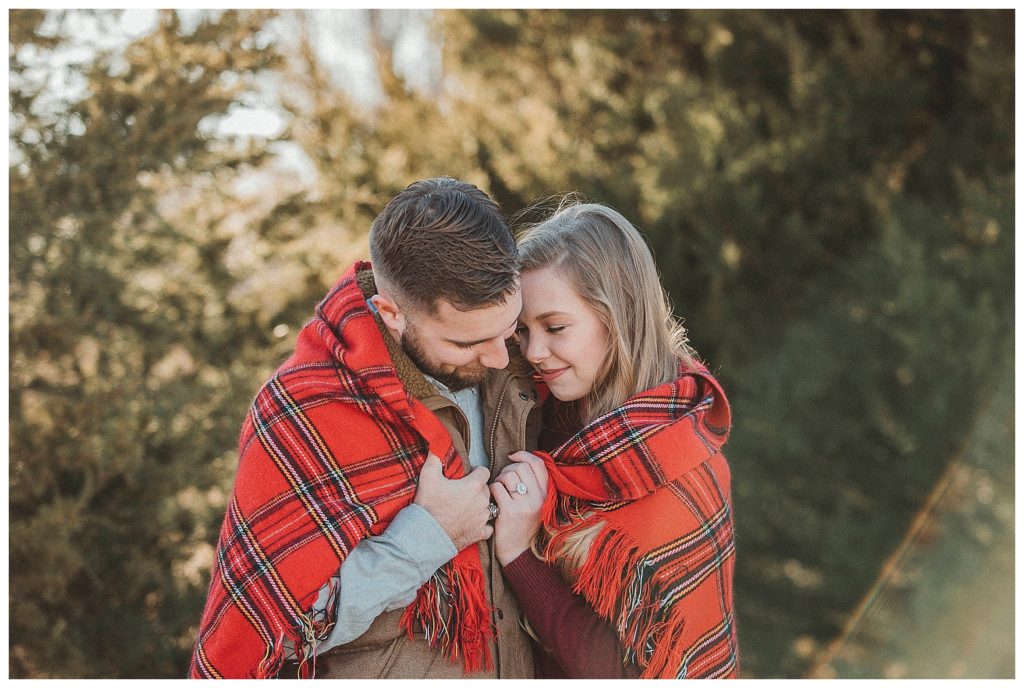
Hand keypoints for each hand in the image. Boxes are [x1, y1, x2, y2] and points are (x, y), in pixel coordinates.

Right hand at [414, 452, 492, 551]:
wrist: (426, 536)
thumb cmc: (428, 506)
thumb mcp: (428, 477)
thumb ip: (435, 458)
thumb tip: (437, 445)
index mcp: (473, 485)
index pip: (484, 471)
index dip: (476, 472)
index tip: (468, 475)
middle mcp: (482, 501)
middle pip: (487, 489)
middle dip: (478, 489)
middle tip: (464, 492)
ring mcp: (483, 518)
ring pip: (489, 507)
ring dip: (481, 506)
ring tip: (467, 508)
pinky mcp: (481, 533)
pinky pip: (488, 526)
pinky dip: (482, 525)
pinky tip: (472, 523)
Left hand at [489, 451, 549, 565]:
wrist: (518, 552)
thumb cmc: (523, 524)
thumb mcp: (536, 504)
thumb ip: (533, 485)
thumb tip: (518, 460)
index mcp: (546, 494)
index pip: (538, 464)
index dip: (523, 455)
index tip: (512, 456)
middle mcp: (538, 498)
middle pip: (520, 467)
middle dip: (507, 470)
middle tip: (503, 481)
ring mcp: (525, 505)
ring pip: (508, 476)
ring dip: (499, 480)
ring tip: (498, 491)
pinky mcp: (510, 512)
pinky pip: (497, 488)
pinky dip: (491, 490)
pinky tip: (493, 500)